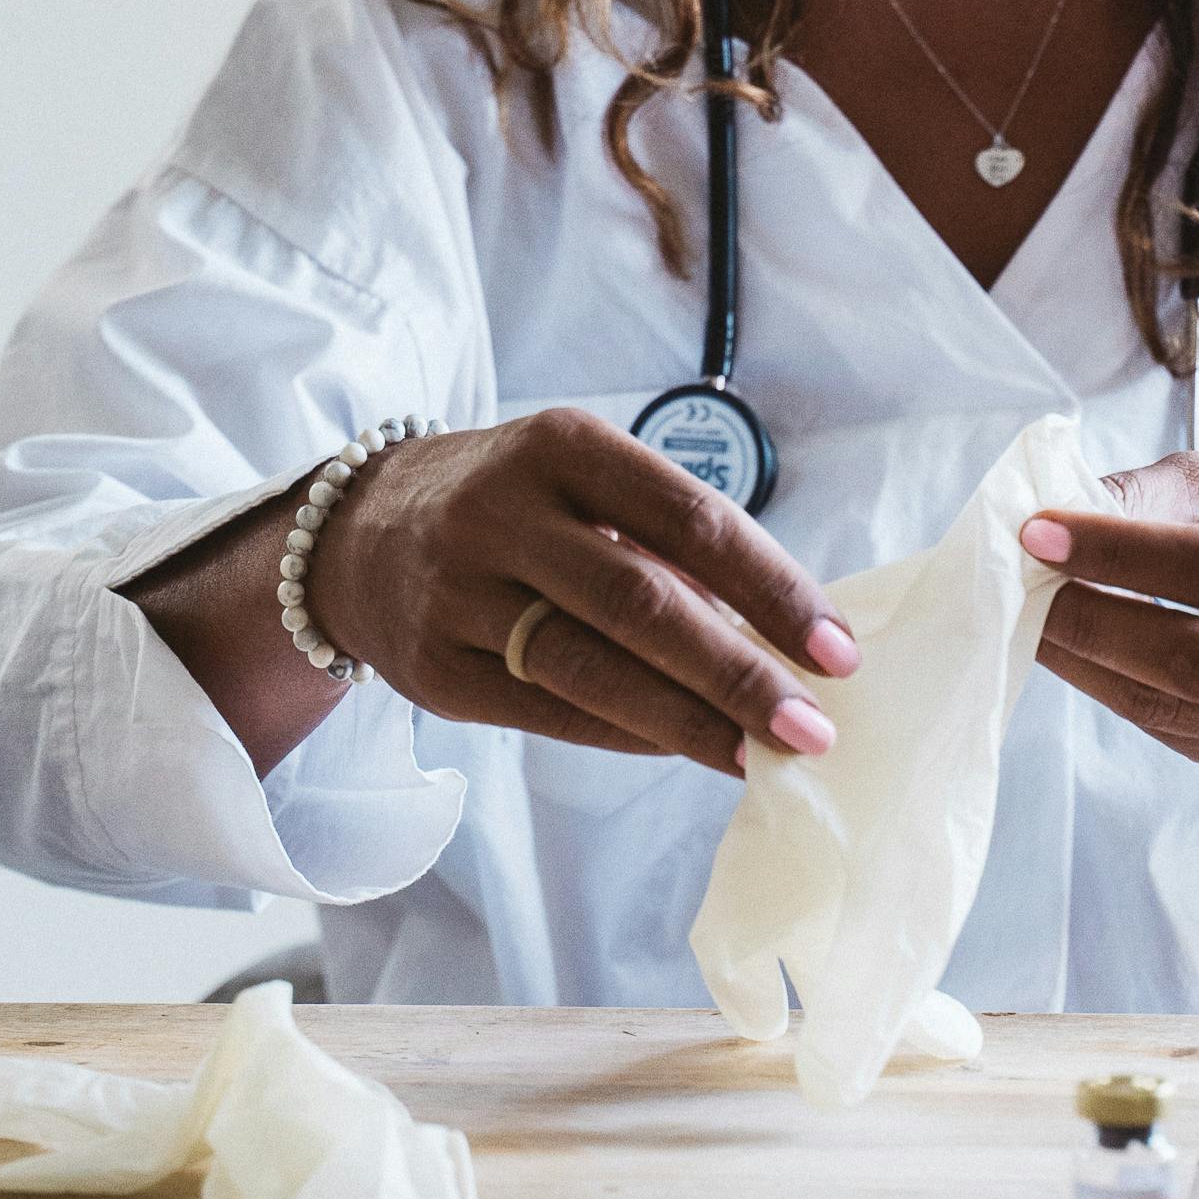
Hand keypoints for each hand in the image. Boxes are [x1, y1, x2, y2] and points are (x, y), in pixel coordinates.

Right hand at [309, 407, 859, 776]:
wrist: (359, 532)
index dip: (773, 587)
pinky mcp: (435, 670)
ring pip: (591, 668)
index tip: (838, 649)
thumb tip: (786, 638)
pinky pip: (549, 713)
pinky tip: (688, 749)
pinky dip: (629, 735)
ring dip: (689, 721)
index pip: (692, 518)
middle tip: (813, 727)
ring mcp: (459, 593)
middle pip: (643, 602)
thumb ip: (670, 546)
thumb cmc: (518, 507)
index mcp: (562, 444)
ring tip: (761, 754)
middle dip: (740, 673)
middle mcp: (503, 511)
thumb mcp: (584, 482)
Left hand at [1022, 452, 1198, 770]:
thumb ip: (1166, 492)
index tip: (1039, 532)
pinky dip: (1105, 687)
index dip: (1122, 554)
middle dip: (1093, 621)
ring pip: (1174, 709)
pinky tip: (1075, 648)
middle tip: (1023, 583)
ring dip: (1086, 660)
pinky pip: (1166, 732)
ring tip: (1033, 613)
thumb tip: (1073, 508)